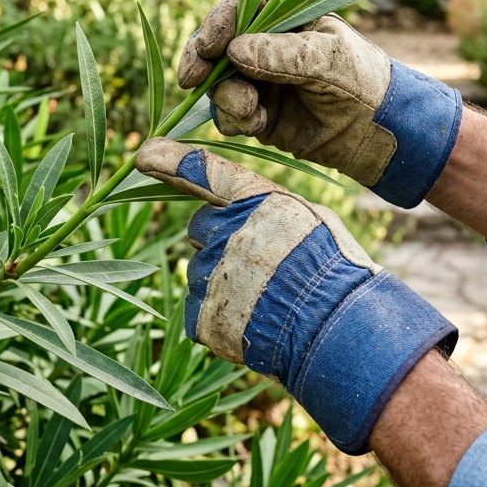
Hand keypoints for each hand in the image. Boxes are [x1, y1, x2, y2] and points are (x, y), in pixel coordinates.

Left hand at [137, 137, 456, 453]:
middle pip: (201, 227)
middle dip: (220, 240)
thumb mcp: (313, 220)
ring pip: (198, 270)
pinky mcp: (205, 316)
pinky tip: (252, 321)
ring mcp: (215, 275)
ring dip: (221, 281)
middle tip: (260, 265)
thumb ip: (265, 208)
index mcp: (259, 202)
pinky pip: (197, 309)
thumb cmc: (335, 271)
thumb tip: (230, 207)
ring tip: (265, 299)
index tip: (144, 154)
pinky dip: (218, 317)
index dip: (173, 161)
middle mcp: (230, 232)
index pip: (206, 173)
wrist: (342, 332)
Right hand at [177, 0, 461, 206]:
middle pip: (214, 46)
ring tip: (252, 111)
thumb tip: (235, 52)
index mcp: (282, 17)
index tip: (210, 46)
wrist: (375, 131)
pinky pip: (226, 114)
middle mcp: (261, 46)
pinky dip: (235, 120)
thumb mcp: (329, 59)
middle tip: (193, 79)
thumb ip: (285, 55)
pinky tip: (258, 124)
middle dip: (201, 62)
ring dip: (225, 98)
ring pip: (216, 84)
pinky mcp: (254, 113)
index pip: (238, 8)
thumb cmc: (361, 79)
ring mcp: (254, 80)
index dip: (217, 24)